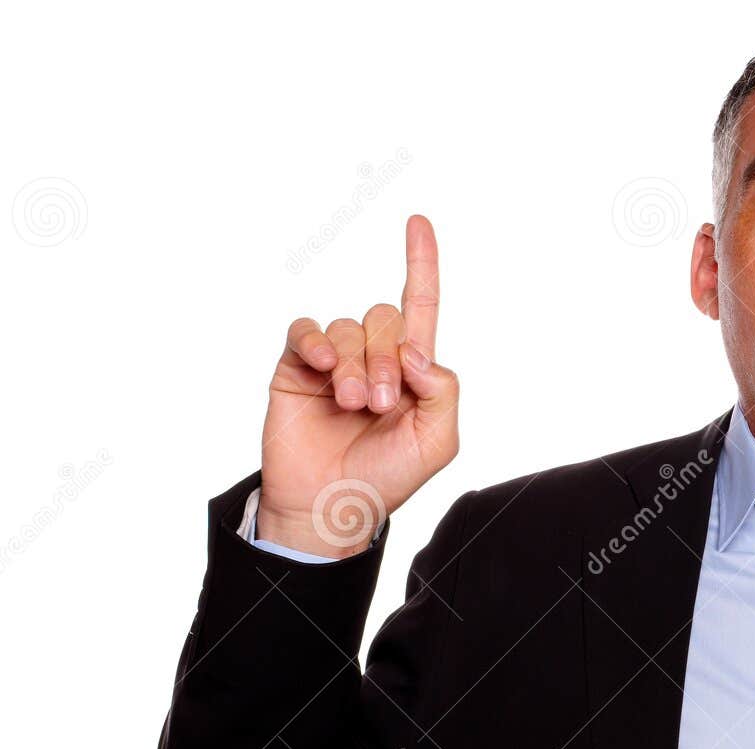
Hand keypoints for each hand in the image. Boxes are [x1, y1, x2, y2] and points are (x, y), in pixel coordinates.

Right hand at [257, 214, 459, 556]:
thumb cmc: (387, 478)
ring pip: (349, 328)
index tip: (418, 223)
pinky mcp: (296, 367)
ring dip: (354, 366)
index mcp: (412, 372)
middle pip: (386, 318)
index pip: (420, 306)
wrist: (330, 505)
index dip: (421, 264)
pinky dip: (317, 343)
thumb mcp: (438, 442)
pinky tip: (323, 369)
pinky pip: (307, 331)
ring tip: (351, 405)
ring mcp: (334, 361)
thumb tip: (418, 351)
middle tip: (378, 404)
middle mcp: (373, 358)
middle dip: (385, 359)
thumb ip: (444, 391)